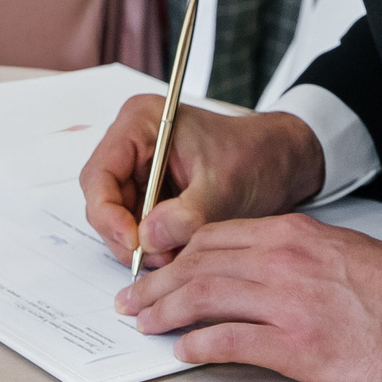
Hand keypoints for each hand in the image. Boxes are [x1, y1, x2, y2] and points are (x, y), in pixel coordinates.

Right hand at [80, 98, 323, 266]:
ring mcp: (139, 166)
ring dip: (140, 243)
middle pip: (103, 199)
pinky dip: (152, 243)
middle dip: (126, 234)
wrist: (281, 163)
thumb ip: (186, 215)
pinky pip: (136, 223)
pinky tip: (176, 250)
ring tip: (173, 255)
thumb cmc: (256, 159)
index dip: (108, 214)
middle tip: (156, 259)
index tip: (134, 244)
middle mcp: (132, 141)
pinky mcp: (150, 188)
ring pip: (116, 216)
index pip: (100, 174)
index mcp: (142, 122)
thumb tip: (148, 240)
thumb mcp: (224, 189)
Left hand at [114, 213, 381, 381]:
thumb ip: (300, 258)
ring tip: (142, 326)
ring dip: (165, 312)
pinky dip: (199, 346)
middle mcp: (286, 260)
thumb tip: (260, 276)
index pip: (216, 236)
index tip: (156, 271)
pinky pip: (231, 341)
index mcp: (297, 234)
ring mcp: (290, 302)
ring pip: (205, 297)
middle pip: (200, 264)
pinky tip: (182, 352)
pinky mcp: (299, 346)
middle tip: (130, 302)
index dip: (177, 255)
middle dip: (157, 283)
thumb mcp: (346, 255)